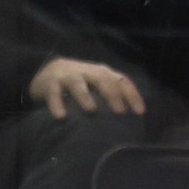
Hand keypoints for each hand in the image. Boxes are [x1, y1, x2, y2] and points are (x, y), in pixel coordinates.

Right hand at [28, 58, 144, 119]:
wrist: (48, 72)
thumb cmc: (79, 83)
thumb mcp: (97, 85)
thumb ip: (109, 94)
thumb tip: (129, 116)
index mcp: (103, 73)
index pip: (122, 81)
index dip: (132, 95)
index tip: (140, 113)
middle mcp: (88, 72)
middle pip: (103, 80)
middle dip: (112, 95)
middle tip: (119, 112)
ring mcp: (69, 77)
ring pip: (79, 85)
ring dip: (86, 96)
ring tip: (91, 110)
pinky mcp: (51, 84)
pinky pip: (54, 94)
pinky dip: (57, 104)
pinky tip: (60, 117)